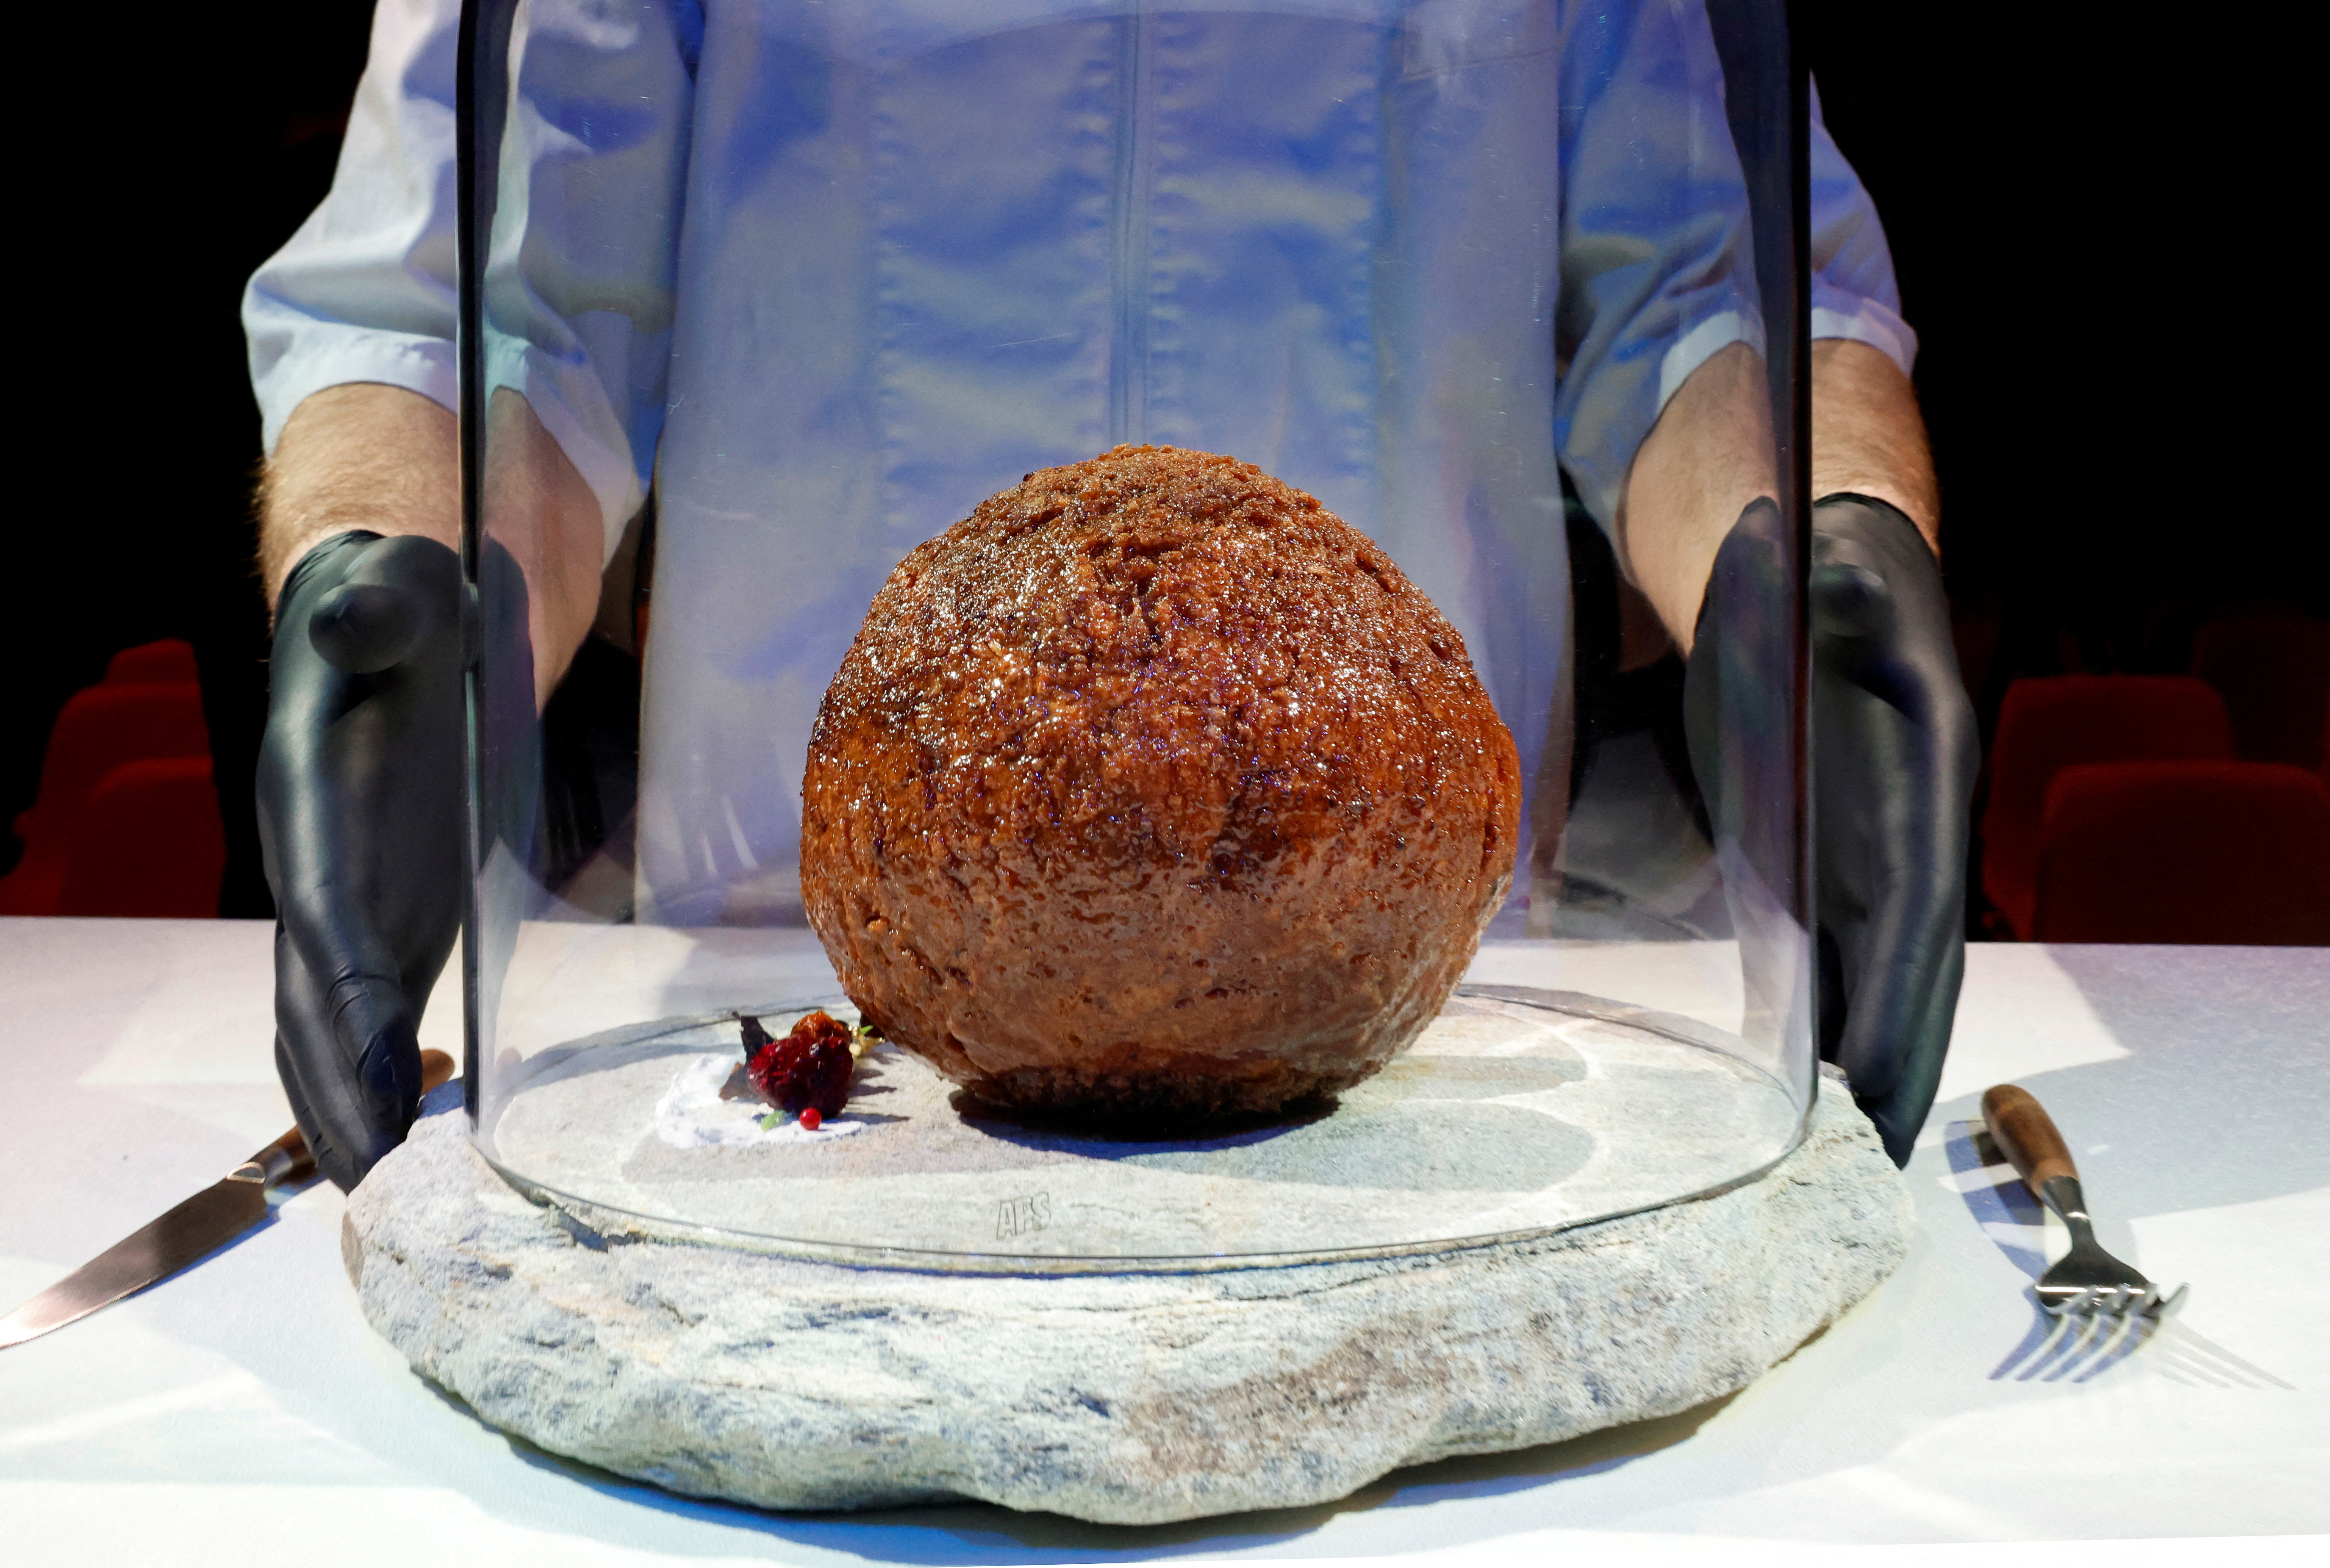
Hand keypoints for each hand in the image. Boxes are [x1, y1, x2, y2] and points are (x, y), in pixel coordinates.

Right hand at [258, 532, 465, 1189]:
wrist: (385, 624)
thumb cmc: (397, 611)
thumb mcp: (398, 594)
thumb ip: (379, 614)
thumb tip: (359, 618)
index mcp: (308, 808)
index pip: (321, 920)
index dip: (343, 999)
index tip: (380, 1076)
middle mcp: (312, 873)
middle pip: (310, 1004)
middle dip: (341, 1093)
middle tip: (381, 1190)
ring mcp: (346, 906)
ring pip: (328, 1028)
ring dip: (355, 1108)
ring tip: (395, 1198)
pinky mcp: (388, 920)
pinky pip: (374, 1016)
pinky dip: (389, 1079)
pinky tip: (427, 1136)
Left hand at [1684, 496, 1975, 1164]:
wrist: (1819, 570)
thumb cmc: (1819, 572)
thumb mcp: (1828, 574)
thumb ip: (1839, 595)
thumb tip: (1843, 588)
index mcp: (1923, 766)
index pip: (1915, 899)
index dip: (1901, 988)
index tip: (1876, 1074)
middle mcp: (1914, 818)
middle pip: (1913, 955)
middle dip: (1899, 1050)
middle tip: (1874, 1153)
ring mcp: (1878, 841)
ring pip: (1886, 963)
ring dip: (1875, 1048)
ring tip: (1854, 1147)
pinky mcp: (1836, 850)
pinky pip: (1848, 945)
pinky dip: (1841, 1011)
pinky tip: (1819, 1077)